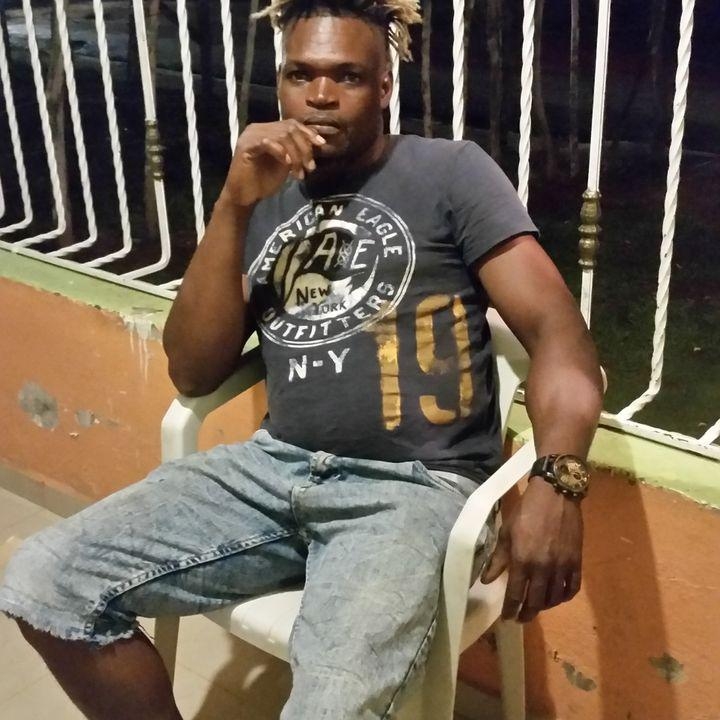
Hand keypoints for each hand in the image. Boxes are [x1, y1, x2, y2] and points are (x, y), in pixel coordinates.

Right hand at [220, 120, 326, 207]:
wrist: (245, 196)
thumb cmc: (264, 181)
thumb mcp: (287, 163)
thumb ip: (297, 151)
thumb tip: (317, 144)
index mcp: (269, 130)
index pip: (292, 124)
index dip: (308, 133)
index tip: (321, 146)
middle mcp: (259, 128)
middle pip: (289, 129)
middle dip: (304, 148)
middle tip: (310, 167)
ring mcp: (251, 135)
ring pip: (281, 136)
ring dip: (295, 155)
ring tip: (299, 173)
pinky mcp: (245, 146)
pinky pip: (267, 142)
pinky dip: (281, 152)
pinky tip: (287, 165)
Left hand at [480, 477, 582, 622]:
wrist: (555, 495)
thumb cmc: (526, 511)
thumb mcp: (506, 532)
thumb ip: (497, 559)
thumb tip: (486, 580)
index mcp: (522, 560)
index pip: (515, 594)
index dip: (510, 609)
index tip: (506, 618)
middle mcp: (543, 568)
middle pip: (535, 602)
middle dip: (527, 613)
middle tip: (521, 618)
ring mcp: (562, 566)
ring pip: (554, 598)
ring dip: (544, 607)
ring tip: (536, 607)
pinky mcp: (577, 562)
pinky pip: (571, 588)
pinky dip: (563, 597)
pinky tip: (556, 597)